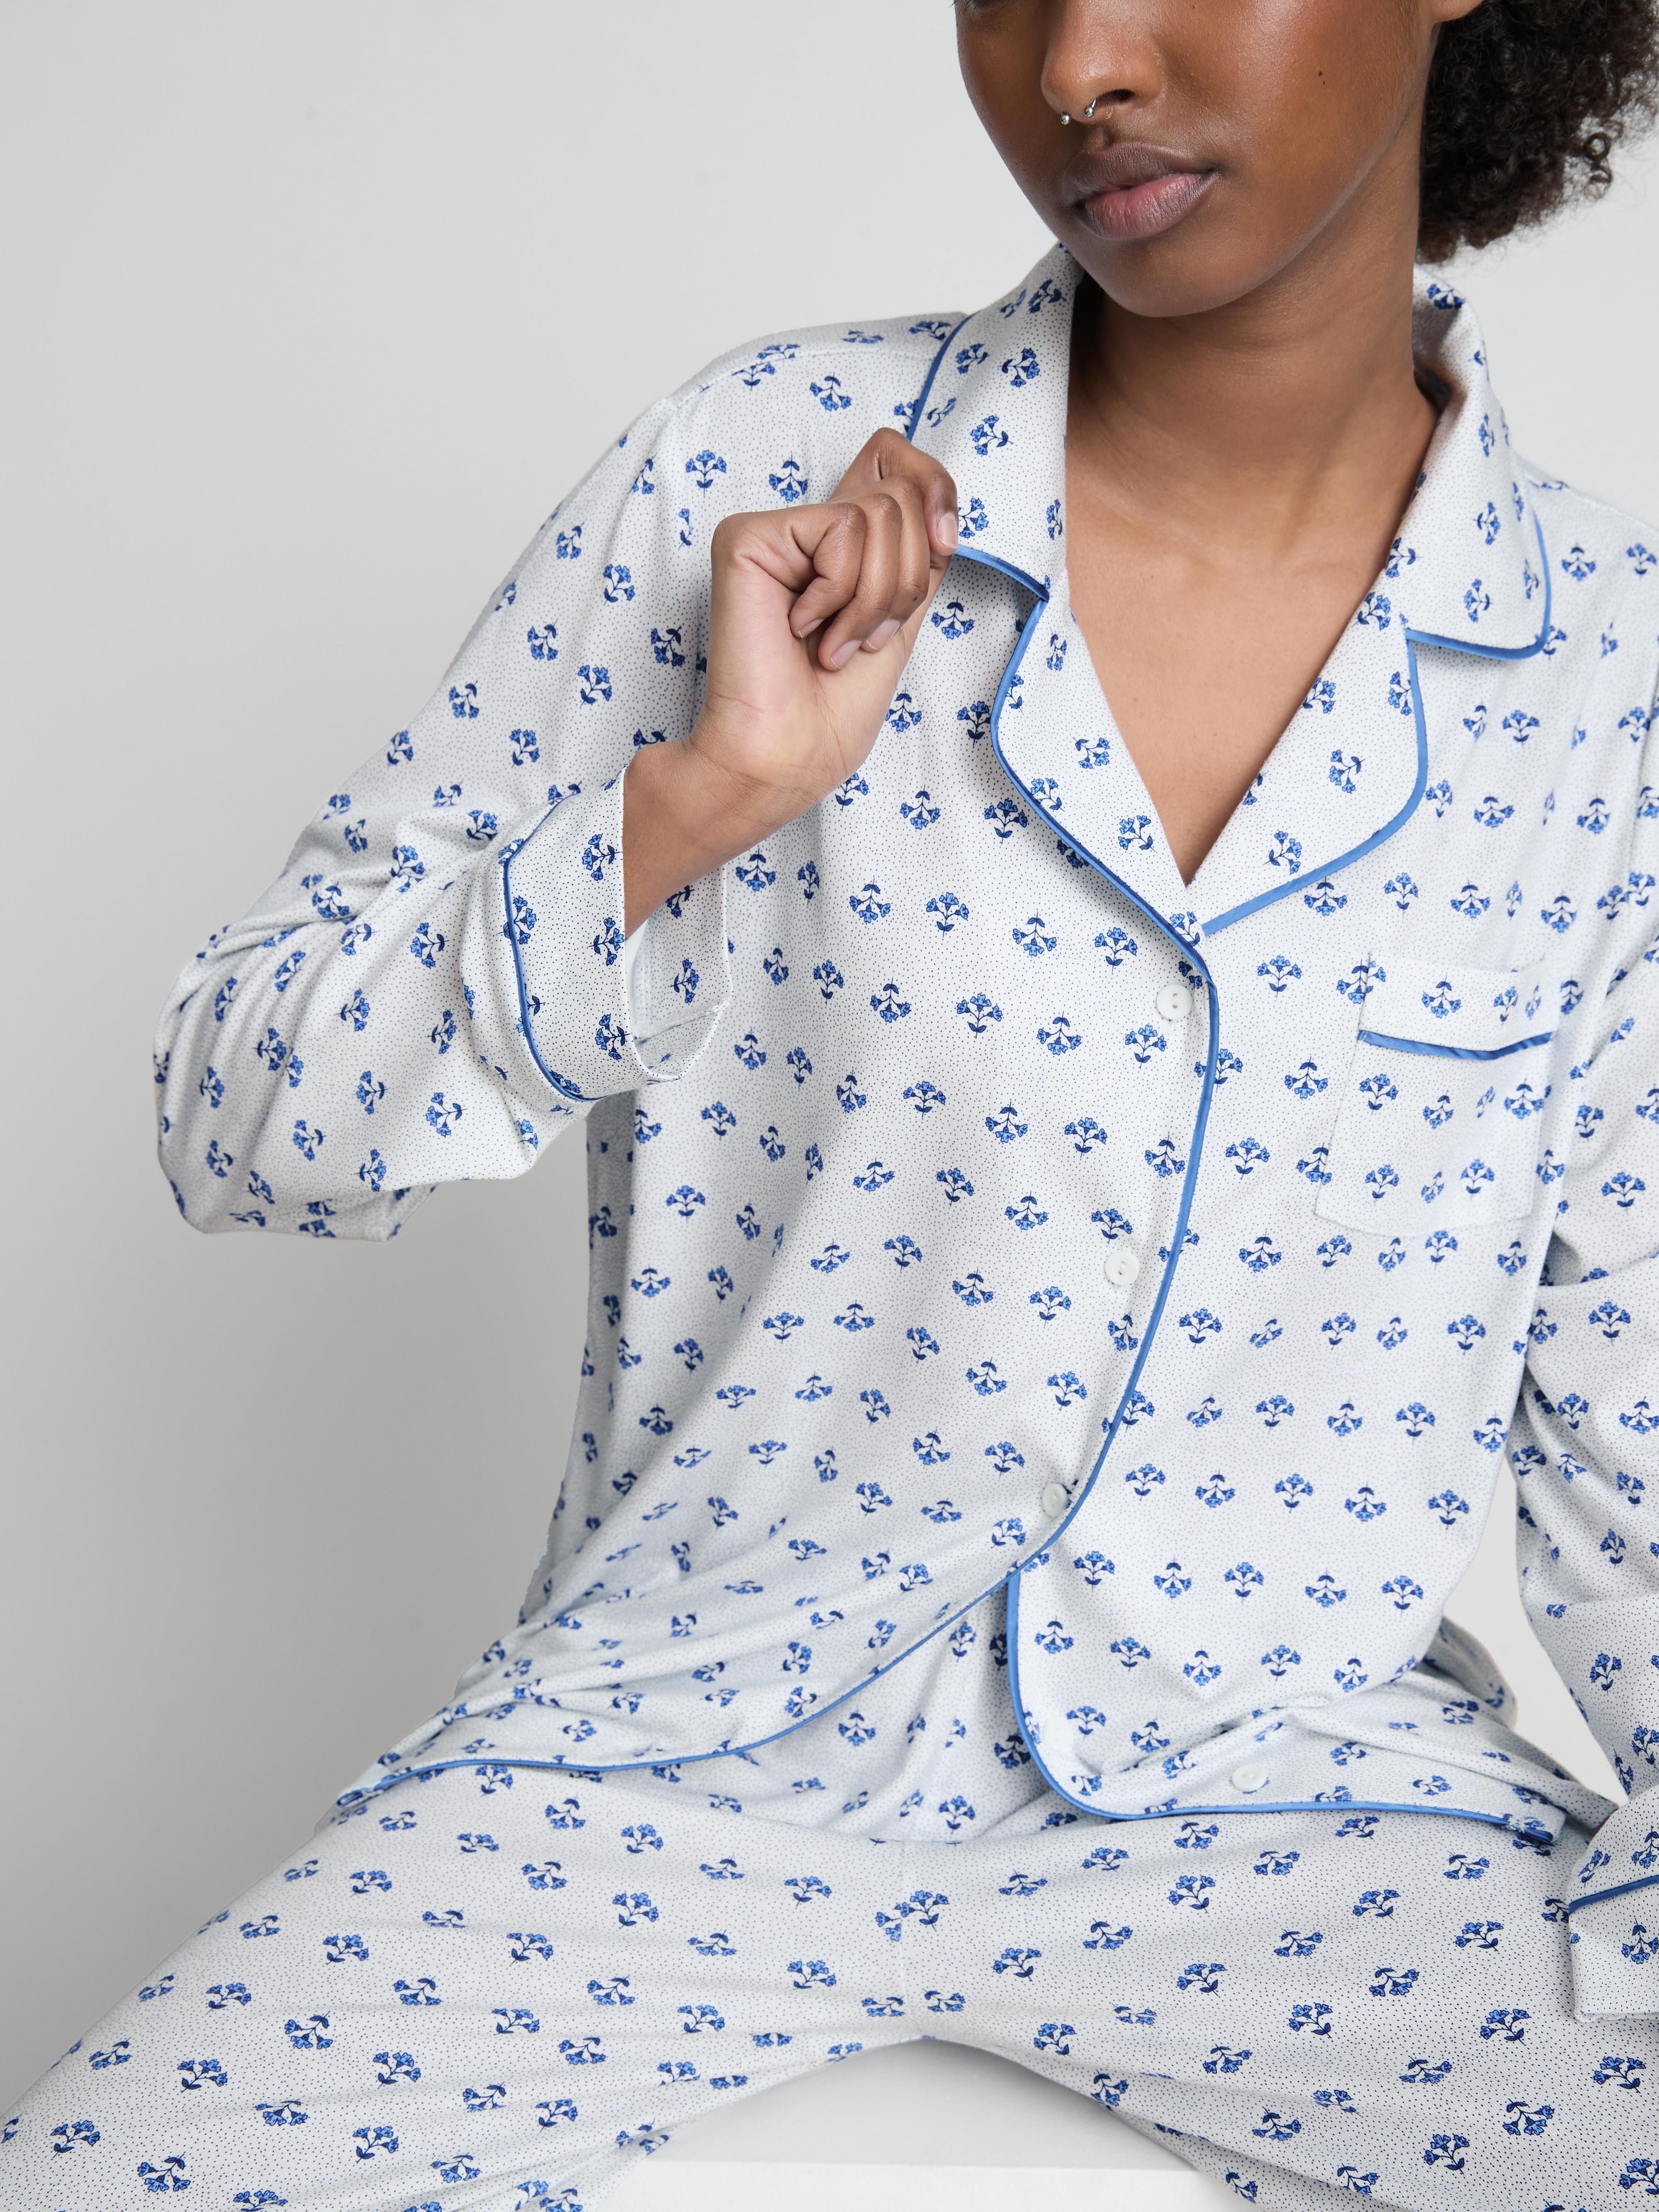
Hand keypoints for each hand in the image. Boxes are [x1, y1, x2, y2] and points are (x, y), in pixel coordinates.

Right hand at [623, 429, 958, 932]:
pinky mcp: (749, 535)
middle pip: (902, 494)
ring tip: (834, 643)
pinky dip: (841, 594)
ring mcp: (776, 530)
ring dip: (875, 598)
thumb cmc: (833, 711)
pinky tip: (801, 629)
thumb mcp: (900, 620)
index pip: (896, 462)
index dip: (936, 488)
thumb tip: (939, 505)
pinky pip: (842, 530)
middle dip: (906, 580)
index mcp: (842, 545)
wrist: (787, 753)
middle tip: (862, 638)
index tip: (945, 543)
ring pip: (880, 512)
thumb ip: (916, 556)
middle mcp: (808, 530)